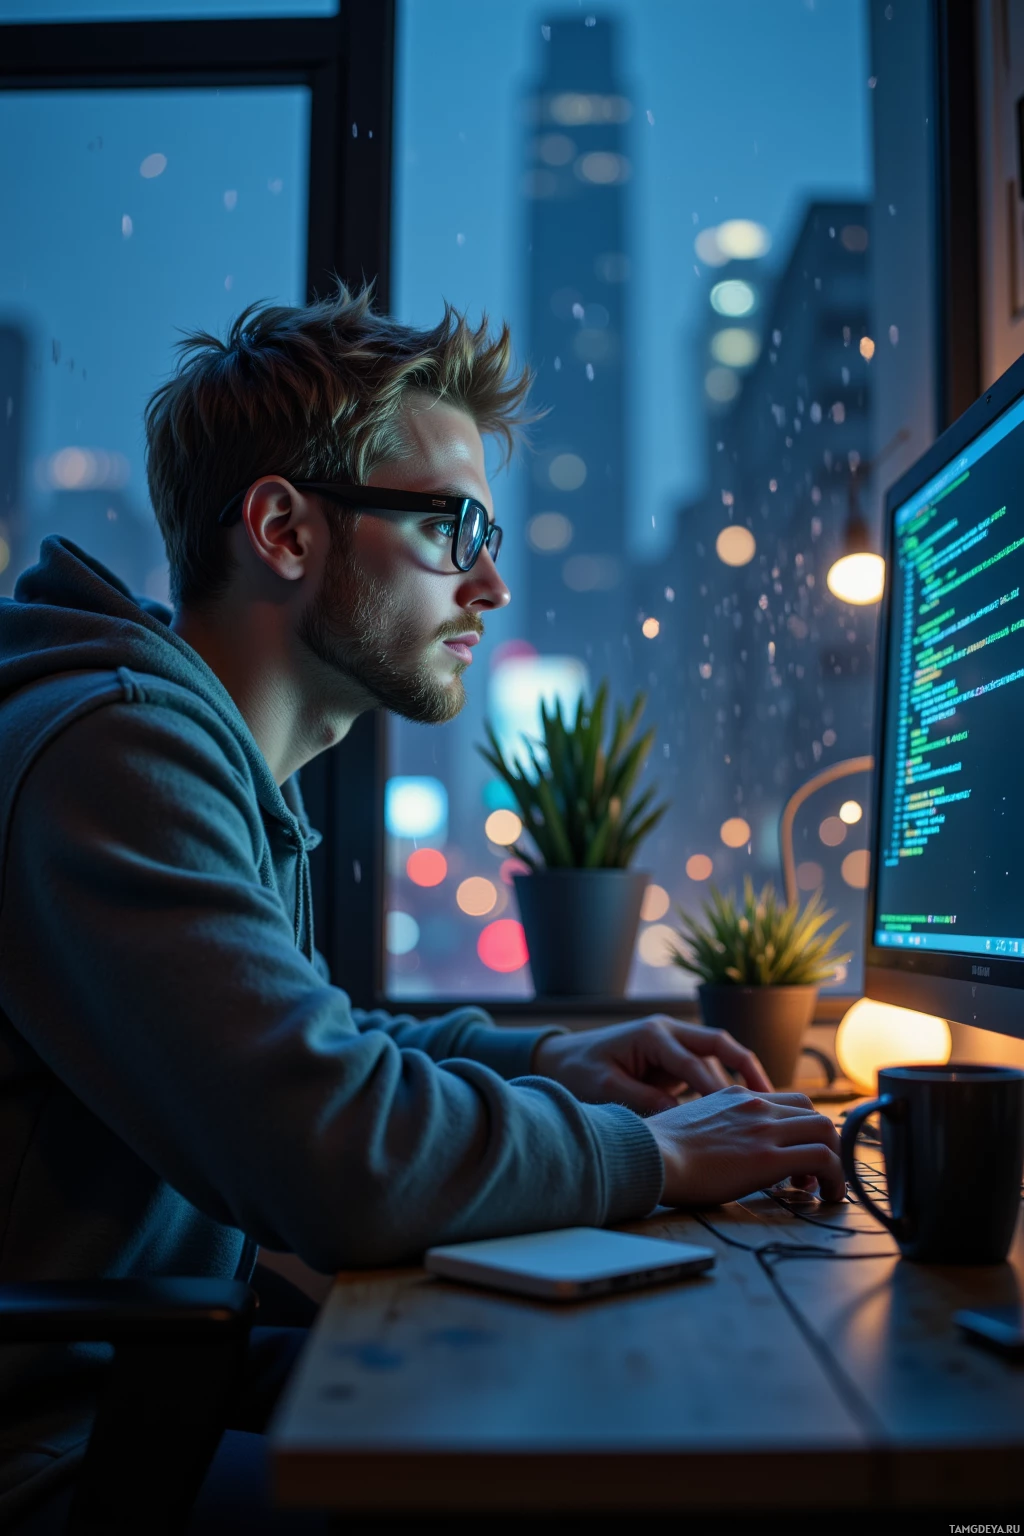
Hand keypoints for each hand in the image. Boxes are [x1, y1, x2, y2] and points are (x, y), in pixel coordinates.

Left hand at [531, 1016, 772, 1114]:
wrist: (559, 1059)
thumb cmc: (578, 1071)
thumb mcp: (604, 1087)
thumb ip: (642, 1100)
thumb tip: (681, 1117)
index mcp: (652, 1034)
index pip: (693, 1061)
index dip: (716, 1087)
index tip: (738, 1113)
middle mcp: (669, 1032)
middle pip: (720, 1044)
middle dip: (748, 1068)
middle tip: (771, 1097)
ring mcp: (674, 1044)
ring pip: (719, 1057)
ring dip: (742, 1079)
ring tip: (767, 1109)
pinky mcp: (674, 1060)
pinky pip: (709, 1070)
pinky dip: (726, 1087)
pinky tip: (743, 1112)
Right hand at [646, 1085, 846, 1205]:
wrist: (650, 1157)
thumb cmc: (662, 1150)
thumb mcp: (697, 1123)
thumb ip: (723, 1127)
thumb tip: (732, 1149)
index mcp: (737, 1097)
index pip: (792, 1102)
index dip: (805, 1131)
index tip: (800, 1157)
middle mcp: (756, 1105)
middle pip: (815, 1116)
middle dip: (824, 1146)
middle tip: (813, 1176)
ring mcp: (764, 1128)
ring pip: (826, 1132)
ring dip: (835, 1162)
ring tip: (825, 1189)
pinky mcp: (768, 1157)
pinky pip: (822, 1159)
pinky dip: (836, 1178)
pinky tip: (829, 1196)